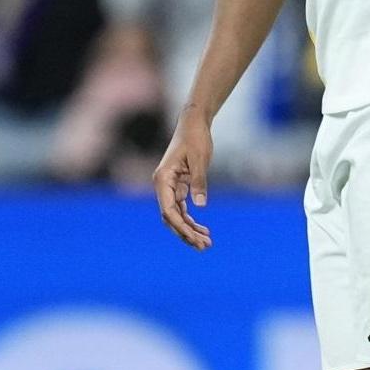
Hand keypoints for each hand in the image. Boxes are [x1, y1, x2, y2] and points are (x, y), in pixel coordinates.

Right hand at [153, 112, 213, 249]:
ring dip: (189, 229)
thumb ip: (199, 181)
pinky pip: (181, 208)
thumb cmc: (196, 137)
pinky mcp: (178, 186)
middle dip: (186, 233)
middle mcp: (162, 185)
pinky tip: (202, 229)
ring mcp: (169, 187)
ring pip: (176, 215)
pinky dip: (191, 219)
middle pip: (171, 217)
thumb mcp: (201, 158)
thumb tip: (200, 206)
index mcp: (163, 179)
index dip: (181, 227)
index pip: (168, 211)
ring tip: (206, 243)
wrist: (194, 122)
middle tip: (204, 246)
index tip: (195, 239)